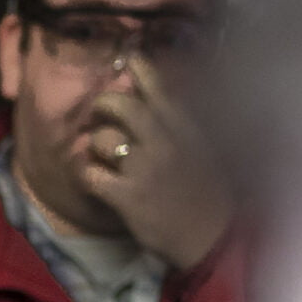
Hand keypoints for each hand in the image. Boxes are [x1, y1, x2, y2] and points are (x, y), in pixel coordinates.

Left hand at [81, 56, 234, 270]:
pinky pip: (90, 174)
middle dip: (102, 106)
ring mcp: (144, 167)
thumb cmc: (212, 195)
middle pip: (119, 105)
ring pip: (101, 139)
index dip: (137, 68)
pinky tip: (92, 181)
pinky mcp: (127, 195)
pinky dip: (84, 176)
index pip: (157, 85)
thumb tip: (155, 102)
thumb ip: (182, 126)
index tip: (126, 62)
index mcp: (185, 126)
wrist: (216, 239)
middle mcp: (164, 140)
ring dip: (94, 148)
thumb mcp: (205, 149)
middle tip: (98, 116)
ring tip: (100, 159)